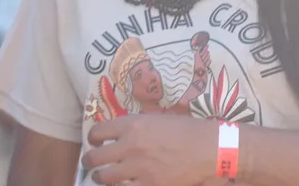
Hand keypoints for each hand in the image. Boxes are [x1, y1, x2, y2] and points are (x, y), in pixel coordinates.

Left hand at [83, 114, 216, 185]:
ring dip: (100, 177)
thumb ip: (134, 127)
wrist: (209, 148)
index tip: (94, 142)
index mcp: (130, 125)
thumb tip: (119, 134)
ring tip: (100, 177)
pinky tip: (123, 185)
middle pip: (95, 157)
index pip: (97, 131)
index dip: (92, 138)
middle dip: (89, 161)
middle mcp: (129, 146)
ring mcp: (138, 168)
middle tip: (89, 163)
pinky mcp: (151, 185)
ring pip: (105, 177)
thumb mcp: (154, 119)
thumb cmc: (186, 130)